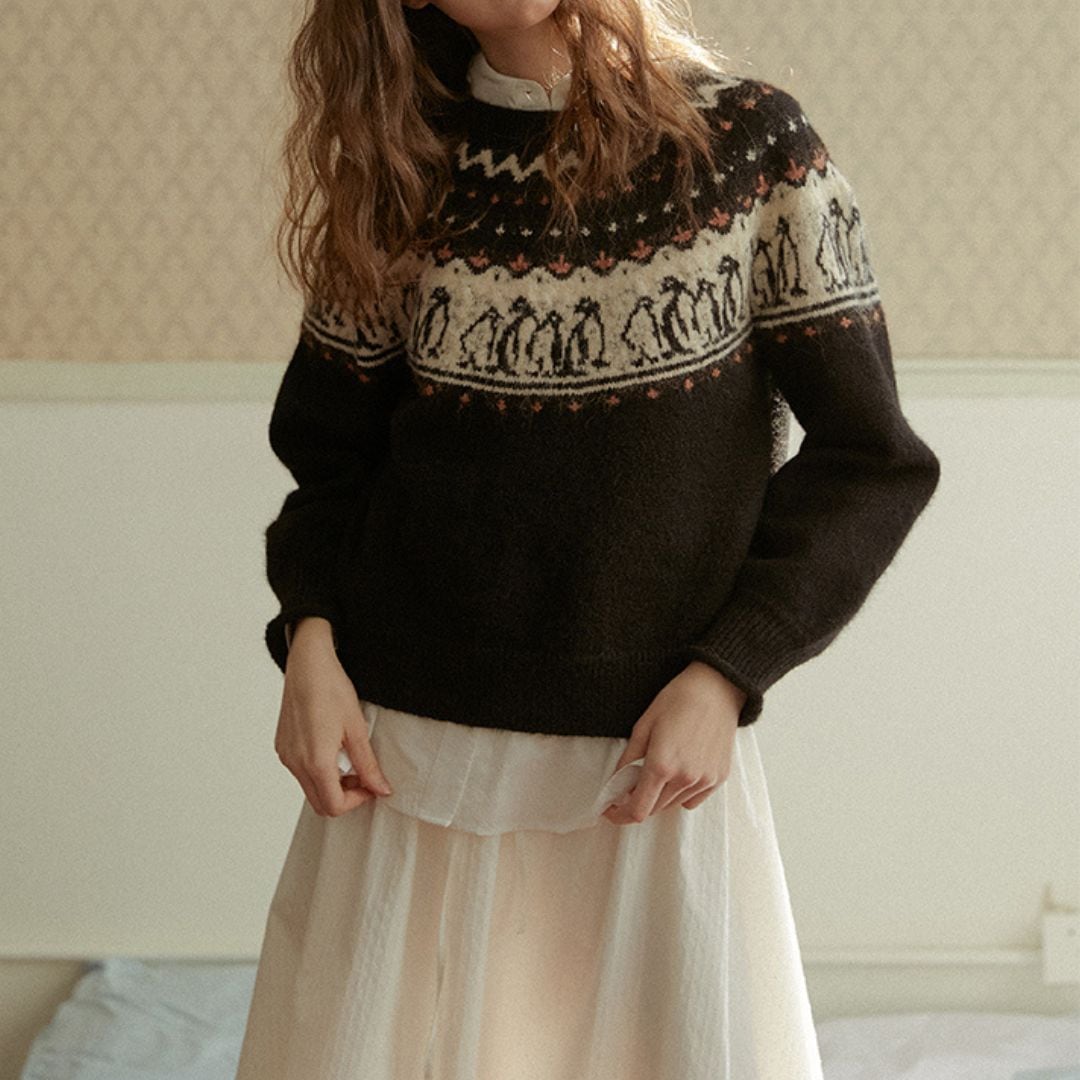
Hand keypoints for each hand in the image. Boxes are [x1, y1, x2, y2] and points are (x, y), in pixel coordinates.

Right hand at [274, 617, 393, 816]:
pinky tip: (332, 751)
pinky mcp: (282, 747)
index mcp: (315, 761)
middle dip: (345, 796)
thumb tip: (381, 790)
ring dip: (331, 786)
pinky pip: (300, 773)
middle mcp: (295, 763)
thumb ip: (368, 765)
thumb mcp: (357, 728)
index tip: (372, 785)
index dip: (357, 801)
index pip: (334, 805)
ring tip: (350, 762)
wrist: (308, 664)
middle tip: (364, 776)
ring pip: (309, 789)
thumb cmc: (332, 690)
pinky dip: (318, 773)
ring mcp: (286, 756)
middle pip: (320, 803)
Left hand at [601, 661, 745, 825]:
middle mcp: (684, 779)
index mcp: (661, 766)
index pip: (637, 810)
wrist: (716, 689)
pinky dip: (681, 794)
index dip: (619, 815)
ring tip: (659, 769)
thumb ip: (628, 759)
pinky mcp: (719, 778)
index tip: (610, 809)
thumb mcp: (643, 725)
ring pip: (673, 805)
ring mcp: (704, 780)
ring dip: (660, 796)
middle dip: (637, 801)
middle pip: (654, 809)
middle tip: (630, 784)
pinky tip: (680, 771)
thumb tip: (617, 782)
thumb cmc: (677, 700)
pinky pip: (693, 800)